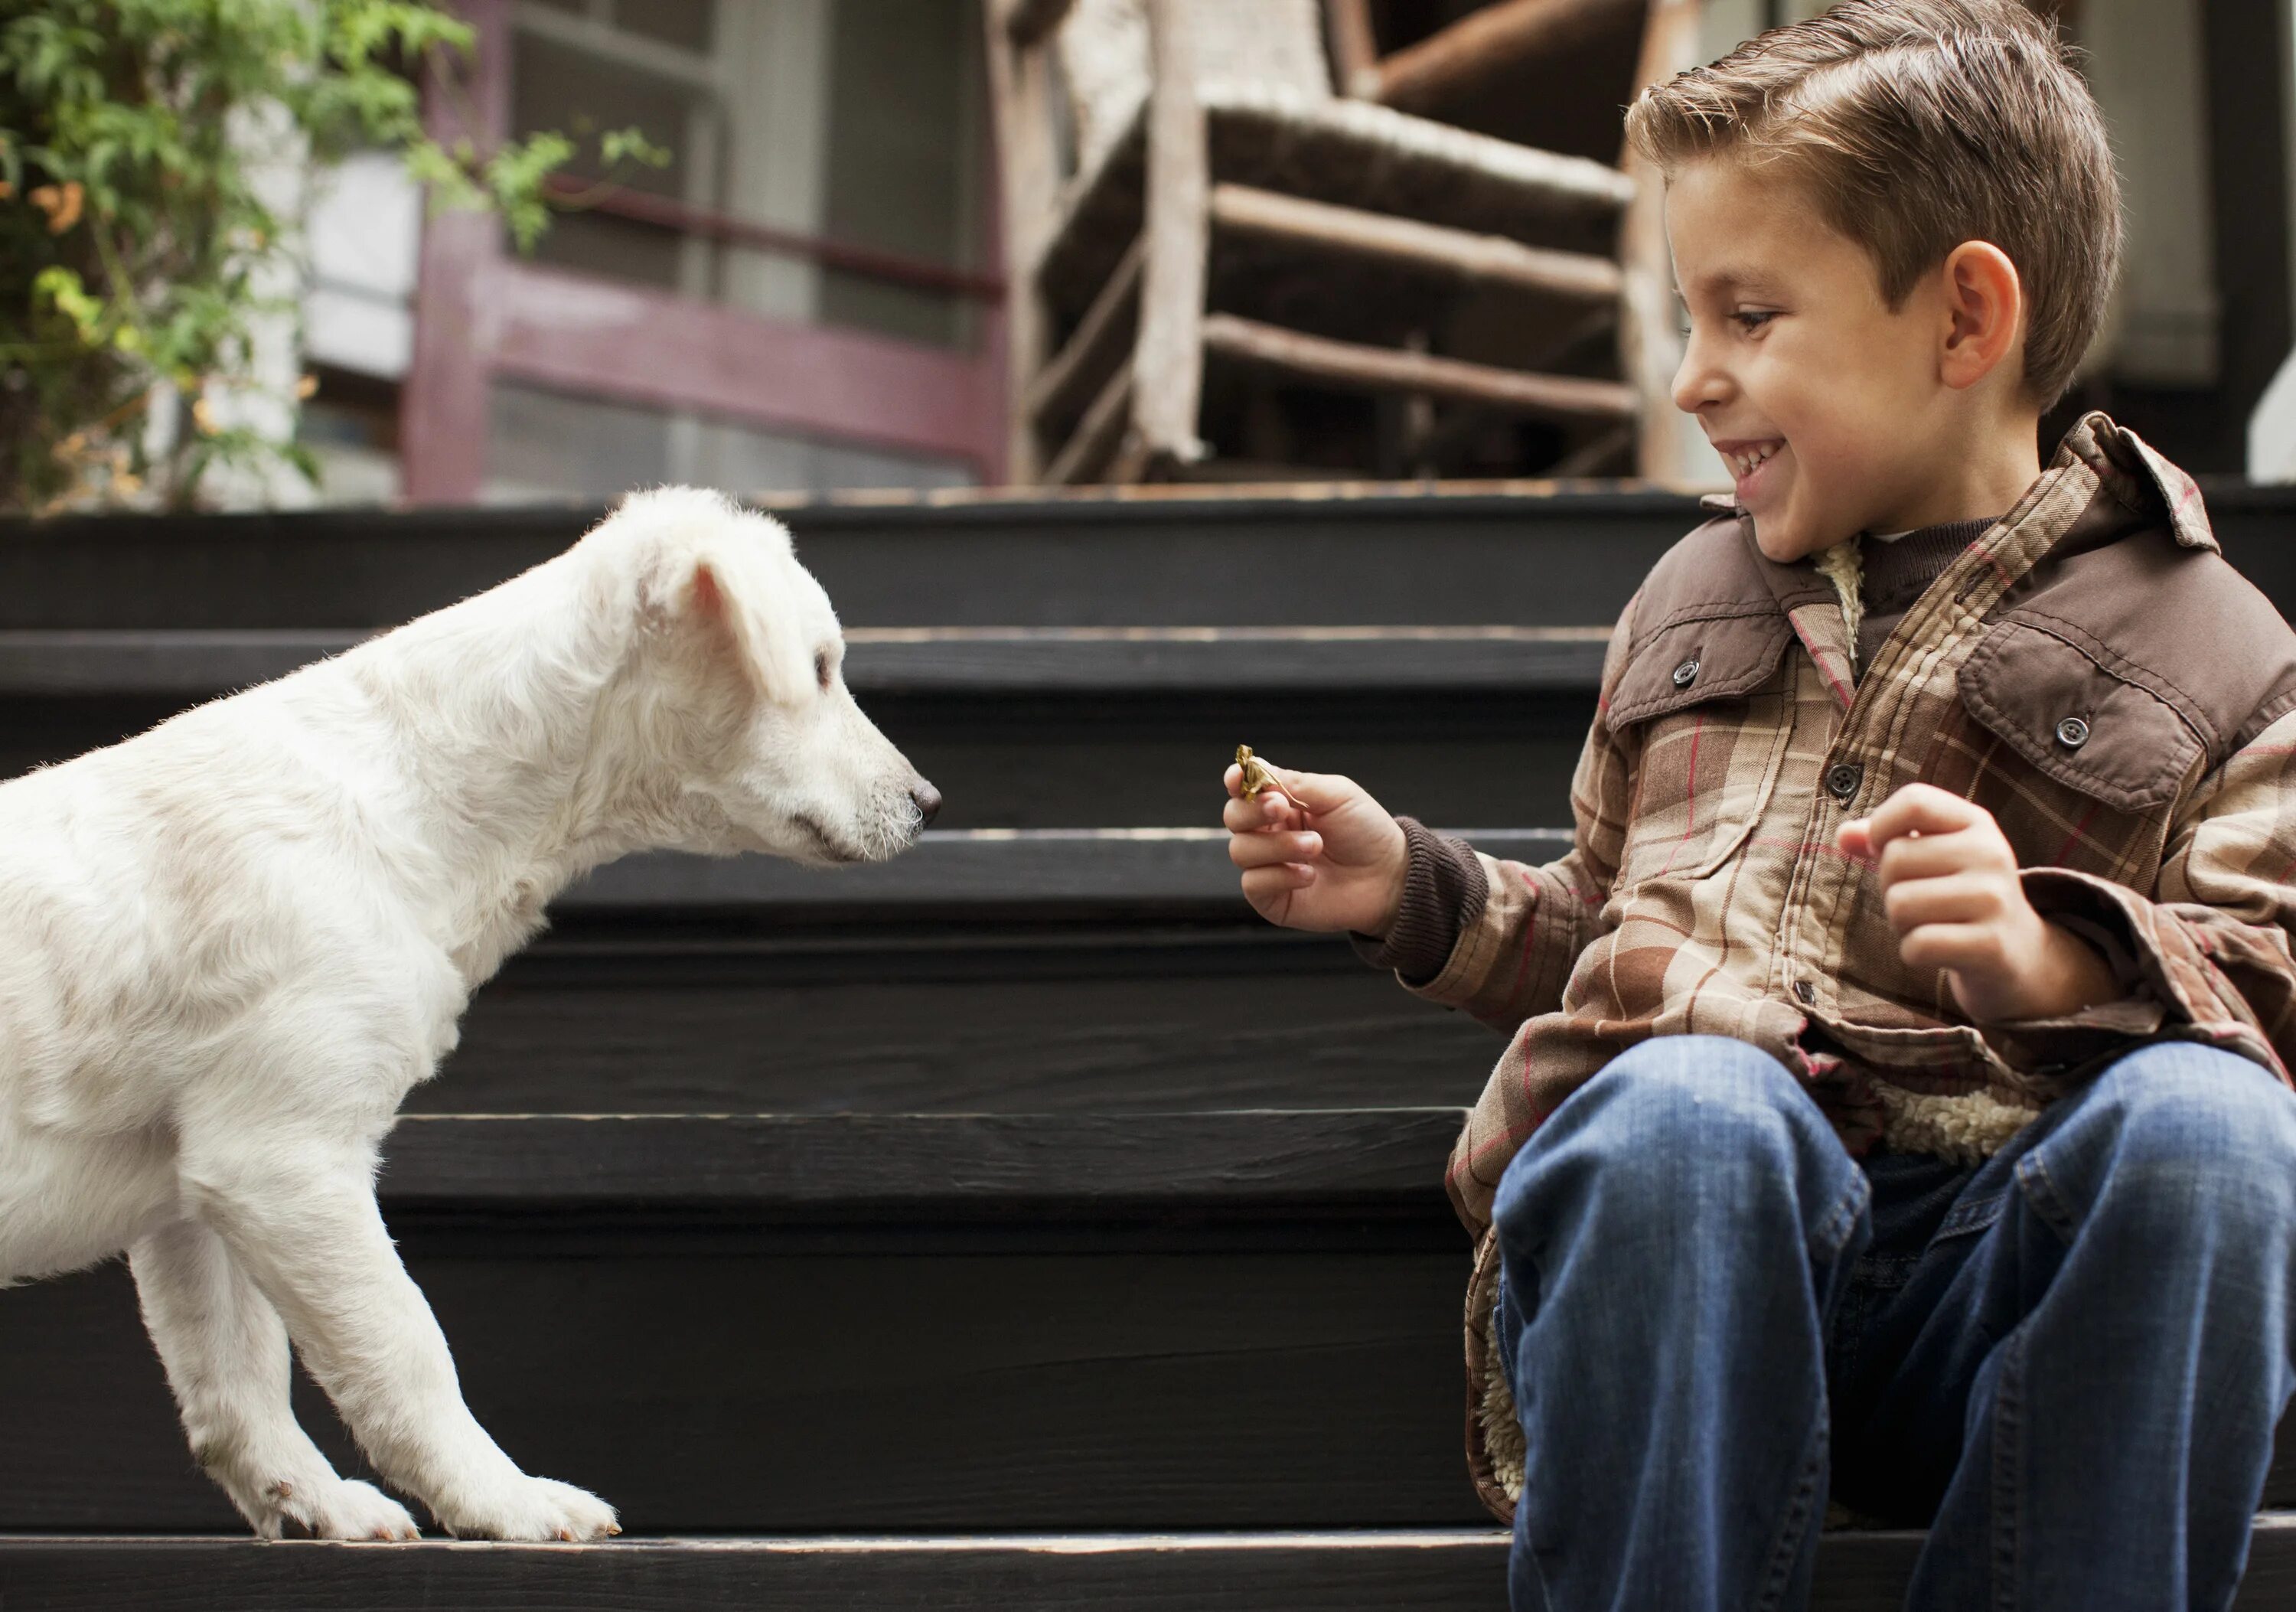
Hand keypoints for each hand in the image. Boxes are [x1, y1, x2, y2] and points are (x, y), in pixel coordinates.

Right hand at [1221, 758, 1408, 935]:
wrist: (1389, 876)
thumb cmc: (1366, 832)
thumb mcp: (1336, 795)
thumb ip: (1294, 782)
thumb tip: (1256, 766)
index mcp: (1282, 804)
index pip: (1243, 790)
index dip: (1236, 781)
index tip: (1237, 778)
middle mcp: (1270, 833)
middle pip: (1233, 817)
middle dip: (1253, 811)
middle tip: (1281, 808)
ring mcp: (1268, 866)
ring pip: (1241, 850)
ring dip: (1278, 845)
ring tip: (1315, 846)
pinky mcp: (1272, 898)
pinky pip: (1253, 883)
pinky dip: (1281, 876)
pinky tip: (1309, 876)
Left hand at [1837, 783, 2116, 1023]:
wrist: (2017, 951)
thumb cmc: (1957, 895)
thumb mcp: (1931, 856)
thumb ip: (1883, 841)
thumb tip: (1843, 836)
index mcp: (1975, 822)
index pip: (1914, 801)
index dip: (1882, 826)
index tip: (1886, 850)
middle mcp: (1991, 853)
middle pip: (1894, 860)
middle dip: (1891, 888)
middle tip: (1922, 902)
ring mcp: (1994, 898)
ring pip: (1899, 904)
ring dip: (1901, 924)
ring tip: (1932, 923)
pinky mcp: (1990, 944)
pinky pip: (1916, 945)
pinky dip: (1913, 953)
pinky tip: (1940, 950)